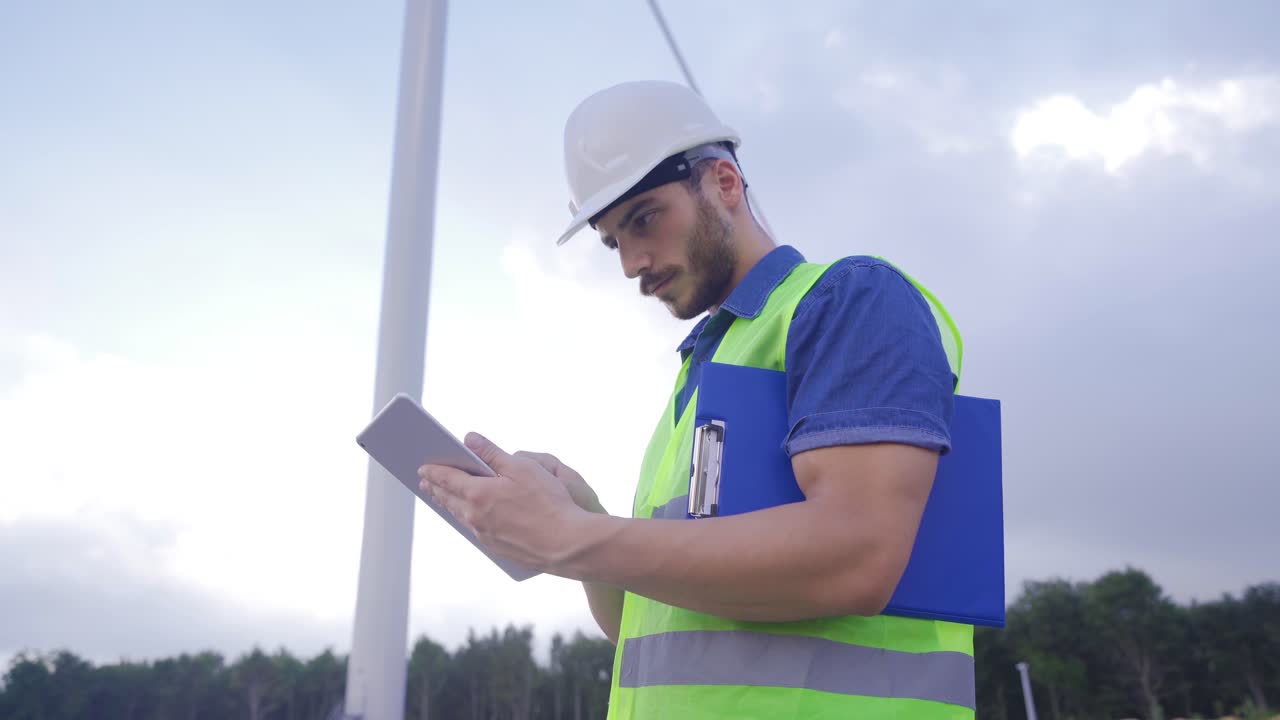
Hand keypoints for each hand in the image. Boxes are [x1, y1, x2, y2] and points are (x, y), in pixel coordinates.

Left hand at [418, 432, 590, 572]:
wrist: (566, 544)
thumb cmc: (549, 502)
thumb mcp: (522, 468)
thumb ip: (492, 453)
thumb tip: (469, 439)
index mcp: (478, 494)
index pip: (447, 479)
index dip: (433, 471)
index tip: (422, 467)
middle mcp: (475, 517)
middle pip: (448, 499)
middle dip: (435, 488)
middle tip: (425, 481)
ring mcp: (484, 536)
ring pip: (459, 516)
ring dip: (447, 503)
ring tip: (442, 496)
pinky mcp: (496, 548)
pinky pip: (473, 529)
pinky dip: (464, 517)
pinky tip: (469, 515)